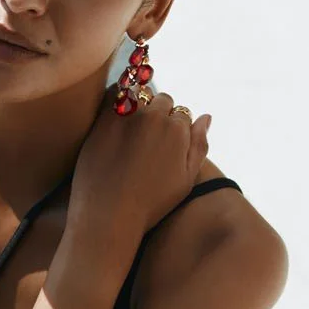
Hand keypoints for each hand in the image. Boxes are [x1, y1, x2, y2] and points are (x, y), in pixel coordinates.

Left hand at [68, 82, 211, 241]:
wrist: (108, 215)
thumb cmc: (150, 204)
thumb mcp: (185, 180)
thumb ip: (199, 146)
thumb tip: (206, 117)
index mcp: (177, 130)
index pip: (182, 114)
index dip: (175, 129)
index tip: (163, 145)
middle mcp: (154, 116)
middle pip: (163, 101)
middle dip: (159, 114)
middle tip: (146, 139)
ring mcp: (127, 114)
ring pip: (140, 93)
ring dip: (139, 103)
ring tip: (131, 129)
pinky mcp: (102, 118)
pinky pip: (114, 93)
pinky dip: (117, 98)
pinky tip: (115, 117)